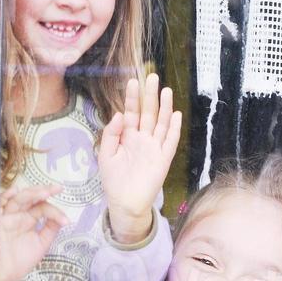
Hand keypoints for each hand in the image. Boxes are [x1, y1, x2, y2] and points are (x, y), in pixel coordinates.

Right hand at [0, 185, 68, 280]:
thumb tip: (63, 217)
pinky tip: (15, 191)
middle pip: (30, 198)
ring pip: (18, 199)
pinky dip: (5, 196)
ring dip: (31, 193)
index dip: (55, 211)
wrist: (1, 277)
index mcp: (27, 221)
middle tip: (57, 188)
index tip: (66, 220)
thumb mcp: (40, 245)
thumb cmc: (18, 264)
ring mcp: (6, 216)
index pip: (42, 208)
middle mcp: (17, 216)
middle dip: (44, 191)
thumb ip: (50, 230)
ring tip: (46, 192)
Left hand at [98, 74, 182, 243]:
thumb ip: (111, 134)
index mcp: (128, 137)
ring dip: (164, 107)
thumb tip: (119, 114)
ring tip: (166, 90)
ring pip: (161, 123)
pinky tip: (176, 114)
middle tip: (152, 77)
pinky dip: (173, 128)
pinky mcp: (163, 159)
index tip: (133, 81)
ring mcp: (154, 148)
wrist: (124, 203)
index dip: (132, 98)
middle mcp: (142, 139)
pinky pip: (170, 141)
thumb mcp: (106, 155)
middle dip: (150, 95)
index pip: (132, 113)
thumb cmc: (113, 180)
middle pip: (148, 113)